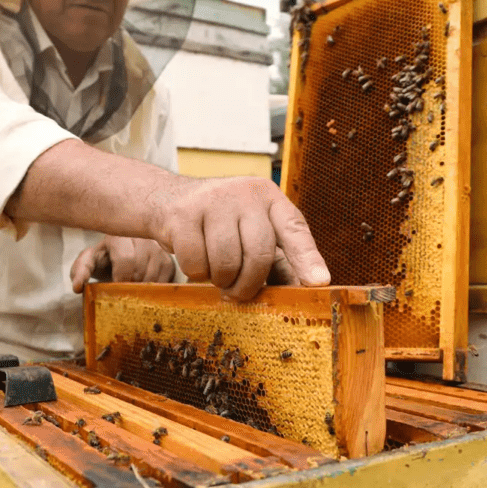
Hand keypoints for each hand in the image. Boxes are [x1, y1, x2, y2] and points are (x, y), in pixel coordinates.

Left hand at [70, 235, 175, 292]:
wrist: (120, 254)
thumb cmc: (104, 259)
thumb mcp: (88, 261)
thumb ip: (80, 270)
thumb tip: (78, 286)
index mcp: (120, 234)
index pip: (126, 260)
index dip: (120, 279)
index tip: (116, 286)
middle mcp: (143, 237)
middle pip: (140, 272)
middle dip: (129, 285)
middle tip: (122, 290)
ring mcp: (158, 247)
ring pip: (153, 278)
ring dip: (141, 289)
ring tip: (132, 287)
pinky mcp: (170, 260)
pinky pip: (165, 281)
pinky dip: (154, 289)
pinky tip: (144, 285)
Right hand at [147, 176, 329, 299]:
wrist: (167, 199)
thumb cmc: (219, 223)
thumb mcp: (250, 229)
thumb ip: (276, 257)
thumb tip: (300, 290)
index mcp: (269, 198)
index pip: (294, 229)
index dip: (307, 258)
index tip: (319, 282)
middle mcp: (244, 194)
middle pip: (259, 253)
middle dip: (249, 284)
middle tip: (238, 293)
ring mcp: (212, 201)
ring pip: (226, 261)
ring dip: (221, 280)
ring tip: (216, 273)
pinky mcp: (183, 214)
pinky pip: (196, 262)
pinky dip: (196, 273)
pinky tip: (195, 260)